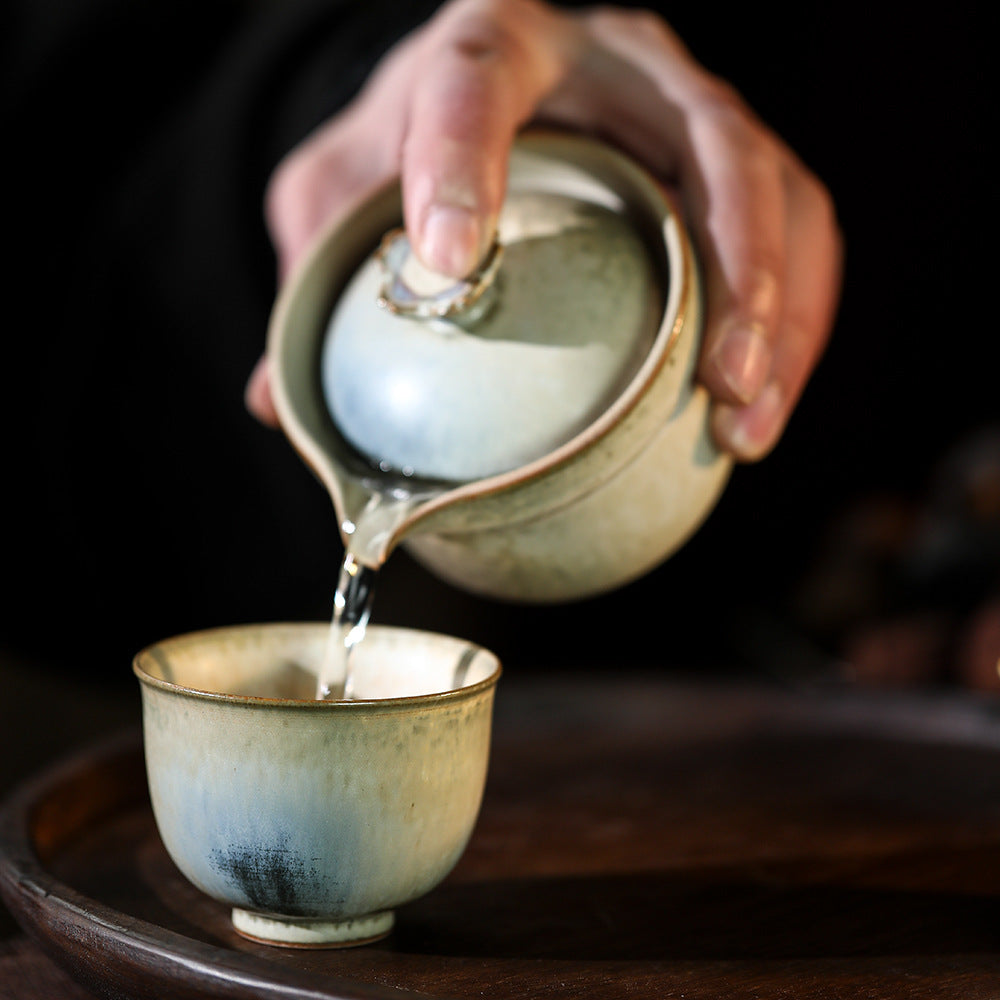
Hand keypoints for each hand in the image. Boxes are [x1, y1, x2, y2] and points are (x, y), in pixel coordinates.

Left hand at [247, 0, 842, 462]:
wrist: (480, 101)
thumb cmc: (408, 151)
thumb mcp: (340, 197)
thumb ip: (316, 276)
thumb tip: (283, 407)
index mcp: (494, 44)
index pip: (473, 78)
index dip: (461, 161)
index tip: (449, 262)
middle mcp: (614, 64)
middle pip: (706, 139)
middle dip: (730, 268)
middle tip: (713, 385)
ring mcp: (686, 109)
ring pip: (779, 193)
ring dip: (780, 317)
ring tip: (748, 426)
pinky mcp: (725, 165)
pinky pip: (795, 233)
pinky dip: (792, 324)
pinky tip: (757, 407)